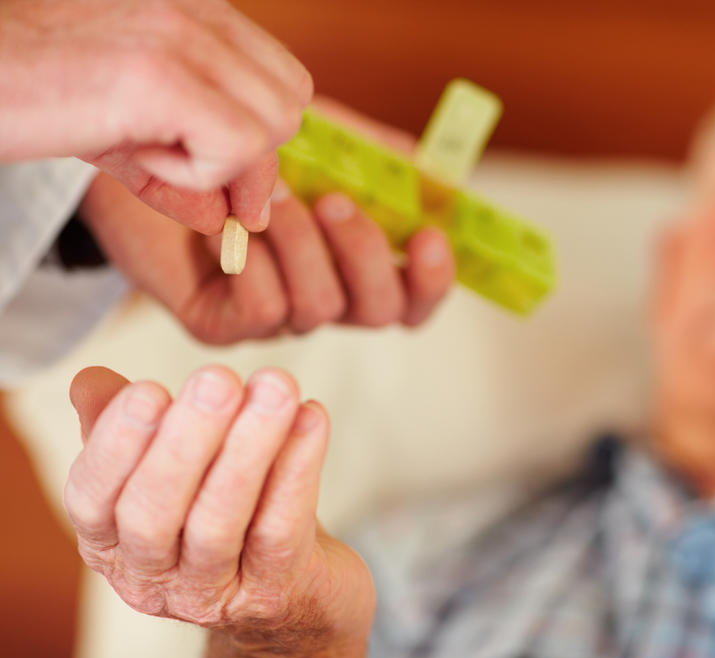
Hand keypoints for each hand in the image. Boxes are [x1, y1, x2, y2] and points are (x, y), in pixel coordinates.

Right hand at [0, 0, 312, 233]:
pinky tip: (132, 149)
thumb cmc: (26, 93)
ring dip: (216, 161)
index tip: (199, 160)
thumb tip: (231, 220)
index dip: (254, 138)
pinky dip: (195, 171)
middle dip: (245, 155)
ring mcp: (180, 35)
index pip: (284, 83)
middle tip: (167, 154)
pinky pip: (236, 146)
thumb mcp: (119, 134)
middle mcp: (197, 9)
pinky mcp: (158, 73)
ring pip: (271, 126)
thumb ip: (183, 174)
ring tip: (141, 145)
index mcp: (196, 9)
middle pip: (289, 106)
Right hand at [64, 366, 372, 657]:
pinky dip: (298, 469)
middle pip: (154, 514)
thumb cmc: (226, 513)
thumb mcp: (171, 468)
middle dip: (186, 441)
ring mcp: (212, 594)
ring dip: (249, 448)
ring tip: (276, 388)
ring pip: (219, 523)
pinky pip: (281, 530)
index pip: (91, 497)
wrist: (298, 591)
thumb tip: (91, 380)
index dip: (116, 444)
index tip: (150, 389)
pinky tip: (312, 417)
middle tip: (219, 380)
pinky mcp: (274, 594)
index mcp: (109, 542)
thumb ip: (126, 425)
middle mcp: (151, 578)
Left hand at [79, 171, 454, 341]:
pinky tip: (228, 222)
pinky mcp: (221, 325)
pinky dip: (251, 260)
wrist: (149, 155)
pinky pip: (261, 309)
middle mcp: (321, 297)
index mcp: (352, 265)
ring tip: (271, 191)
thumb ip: (375, 158)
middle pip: (378, 312)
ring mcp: (274, 317)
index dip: (432, 280)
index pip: (412, 299)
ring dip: (300, 244)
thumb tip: (431, 173)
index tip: (430, 236)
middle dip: (364, 255)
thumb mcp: (320, 141)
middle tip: (335, 201)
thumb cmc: (240, 151)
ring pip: (317, 307)